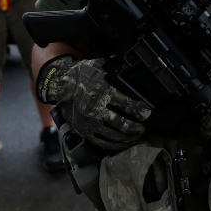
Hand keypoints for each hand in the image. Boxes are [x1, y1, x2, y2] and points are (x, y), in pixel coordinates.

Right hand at [36, 55, 150, 150]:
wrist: (61, 85)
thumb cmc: (84, 73)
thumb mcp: (101, 66)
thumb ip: (118, 69)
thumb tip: (136, 68)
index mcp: (103, 91)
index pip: (128, 105)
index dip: (141, 111)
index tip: (148, 114)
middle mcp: (96, 108)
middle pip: (123, 124)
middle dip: (137, 127)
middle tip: (144, 127)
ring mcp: (89, 122)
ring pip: (114, 135)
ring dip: (129, 138)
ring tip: (137, 136)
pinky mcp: (84, 131)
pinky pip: (102, 142)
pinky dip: (115, 145)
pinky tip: (123, 143)